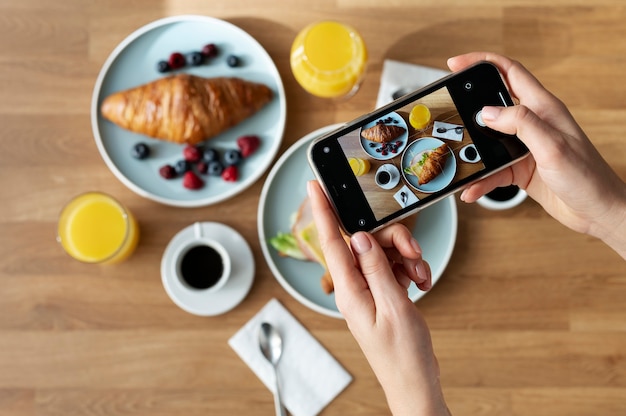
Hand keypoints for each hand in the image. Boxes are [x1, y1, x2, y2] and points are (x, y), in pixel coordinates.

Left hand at [307, 180, 449, 415]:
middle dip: (393, 240)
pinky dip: (409, 271)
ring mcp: (368, 290)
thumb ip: (376, 267)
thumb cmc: (402, 353)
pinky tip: (420, 283)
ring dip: (406, 259)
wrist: (414, 381)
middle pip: (365, 243)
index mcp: (349, 290)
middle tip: (413, 253)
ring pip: (382, 254)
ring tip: (419, 277)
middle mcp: (354, 287)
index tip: (314, 186)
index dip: (322, 211)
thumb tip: (358, 237)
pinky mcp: (381, 294)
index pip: (330, 242)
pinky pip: (392, 269)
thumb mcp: (393, 306)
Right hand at [448, 52, 625, 257]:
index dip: (482, 63)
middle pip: (492, 106)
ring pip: (487, 142)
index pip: (509, 73)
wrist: (597, 211)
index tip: (456, 64)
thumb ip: (521, 124)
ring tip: (458, 162)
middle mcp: (532, 124)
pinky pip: (491, 170)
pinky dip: (480, 180)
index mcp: (543, 108)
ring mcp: (524, 147)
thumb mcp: (553, 146)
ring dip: (471, 153)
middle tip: (447, 115)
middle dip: (467, 110)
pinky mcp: (519, 168)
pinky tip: (472, 189)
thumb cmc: (587, 177)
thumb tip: (487, 112)